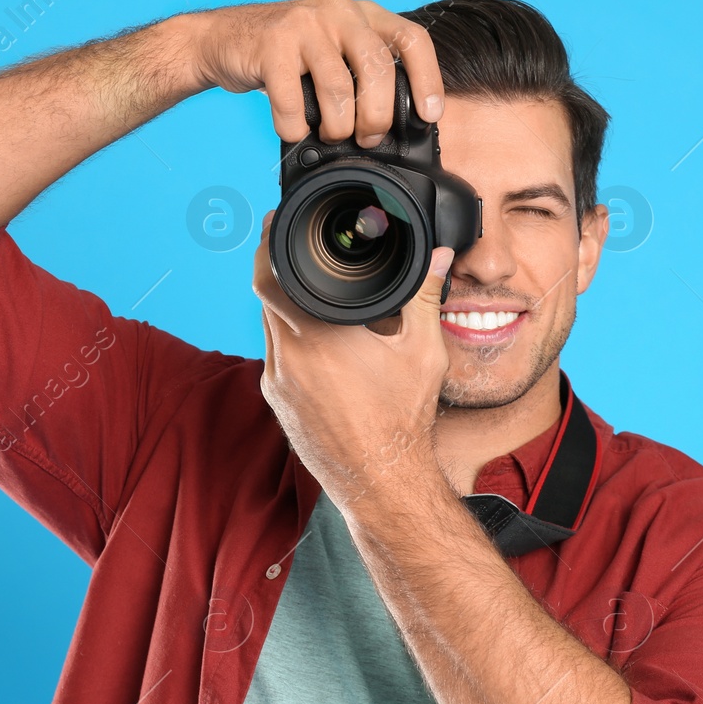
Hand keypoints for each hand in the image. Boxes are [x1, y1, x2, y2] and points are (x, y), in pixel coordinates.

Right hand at [184, 0, 444, 147]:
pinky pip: (292, 102)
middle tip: (368, 138)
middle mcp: (338, 11)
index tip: (429, 115)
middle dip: (377, 116)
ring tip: (329, 135)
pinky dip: (294, 128)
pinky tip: (293, 130)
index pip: (411, 38)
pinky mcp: (271, 45)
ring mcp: (304, 24)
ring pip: (338, 89)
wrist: (223, 39)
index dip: (427, 79)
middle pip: (377, 68)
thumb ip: (362, 74)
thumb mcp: (333, 52)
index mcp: (362, 14)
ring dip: (337, 127)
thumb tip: (394, 129)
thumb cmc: (287, 57)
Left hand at [253, 209, 456, 511]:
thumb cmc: (403, 421)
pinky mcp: (278, 403)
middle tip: (294, 248)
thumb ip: (425, 295)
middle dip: (278, 270)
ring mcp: (277, 384)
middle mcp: (286, 359)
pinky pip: (274, 357)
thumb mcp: (423, 351)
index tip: (277, 221)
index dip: (269, 243)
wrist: (383, 482)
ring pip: (268, 327)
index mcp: (317, 338)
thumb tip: (436, 255)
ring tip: (310, 290)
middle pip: (265, 297)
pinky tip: (315, 338)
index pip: (270, 276)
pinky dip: (289, 338)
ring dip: (283, 306)